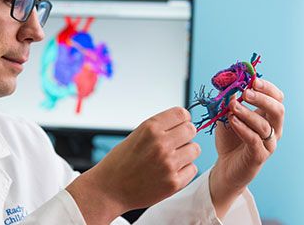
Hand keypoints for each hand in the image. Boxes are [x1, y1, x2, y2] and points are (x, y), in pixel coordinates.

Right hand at [66, 107, 200, 223]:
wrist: (109, 189)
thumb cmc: (120, 162)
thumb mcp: (136, 135)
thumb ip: (159, 128)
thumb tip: (183, 122)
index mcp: (150, 128)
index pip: (181, 113)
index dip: (183, 119)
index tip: (180, 124)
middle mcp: (161, 144)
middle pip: (191, 130)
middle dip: (185, 135)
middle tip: (176, 143)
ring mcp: (168, 164)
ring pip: (195, 149)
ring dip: (186, 153)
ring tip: (171, 159)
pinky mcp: (173, 182)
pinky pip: (192, 169)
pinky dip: (184, 170)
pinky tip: (170, 172)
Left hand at [210, 78, 284, 217]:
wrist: (225, 166)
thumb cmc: (230, 138)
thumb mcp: (227, 114)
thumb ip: (229, 99)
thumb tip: (227, 80)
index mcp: (269, 116)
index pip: (277, 98)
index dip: (267, 88)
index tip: (252, 80)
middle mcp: (274, 129)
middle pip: (278, 110)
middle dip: (262, 99)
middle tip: (246, 92)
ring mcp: (268, 144)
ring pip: (265, 126)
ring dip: (248, 113)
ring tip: (232, 107)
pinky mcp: (258, 156)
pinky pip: (254, 141)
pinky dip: (243, 129)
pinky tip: (232, 121)